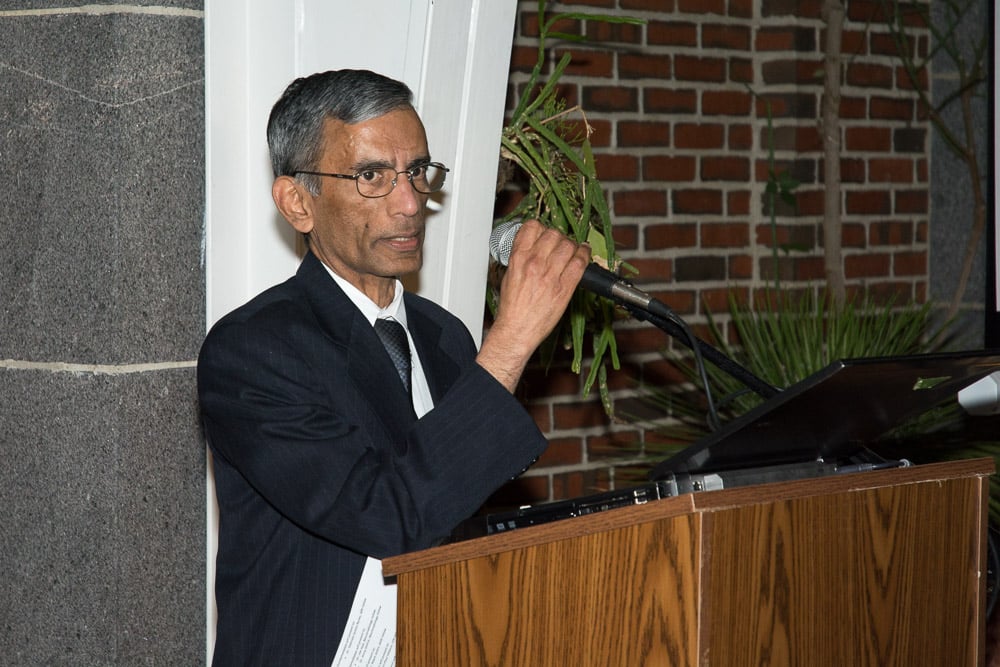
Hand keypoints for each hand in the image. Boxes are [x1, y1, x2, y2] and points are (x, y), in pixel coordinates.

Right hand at [477, 220, 590, 391]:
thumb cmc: (512, 307)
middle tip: (558, 244)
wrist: (517, 329)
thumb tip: (532, 248)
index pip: (532, 227)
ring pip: (568, 245)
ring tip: (571, 250)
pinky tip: (583, 253)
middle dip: (557, 237)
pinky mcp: (565, 288)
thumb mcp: (508, 275)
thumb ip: (520, 258)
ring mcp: (551, 275)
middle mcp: (534, 263)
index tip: (544, 233)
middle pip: (553, 234)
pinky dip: (584, 255)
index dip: (541, 227)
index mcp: (518, 258)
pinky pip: (580, 263)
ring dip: (571, 245)